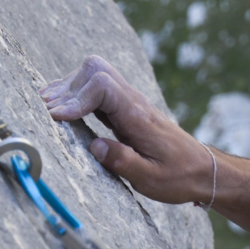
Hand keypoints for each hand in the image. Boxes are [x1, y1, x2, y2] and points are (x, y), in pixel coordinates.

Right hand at [40, 55, 212, 204]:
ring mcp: (129, 102)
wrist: (203, 170)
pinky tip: (62, 107)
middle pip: (96, 69)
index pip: (103, 86)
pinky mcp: (124, 109)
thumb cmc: (179, 176)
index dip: (76, 98)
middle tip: (46, 111)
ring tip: (46, 105)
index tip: (57, 119)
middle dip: (67, 87)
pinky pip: (97, 88)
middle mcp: (133, 102)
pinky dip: (76, 93)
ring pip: (95, 73)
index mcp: (138, 116)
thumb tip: (94, 147)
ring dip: (68, 87)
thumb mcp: (152, 179)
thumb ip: (123, 162)